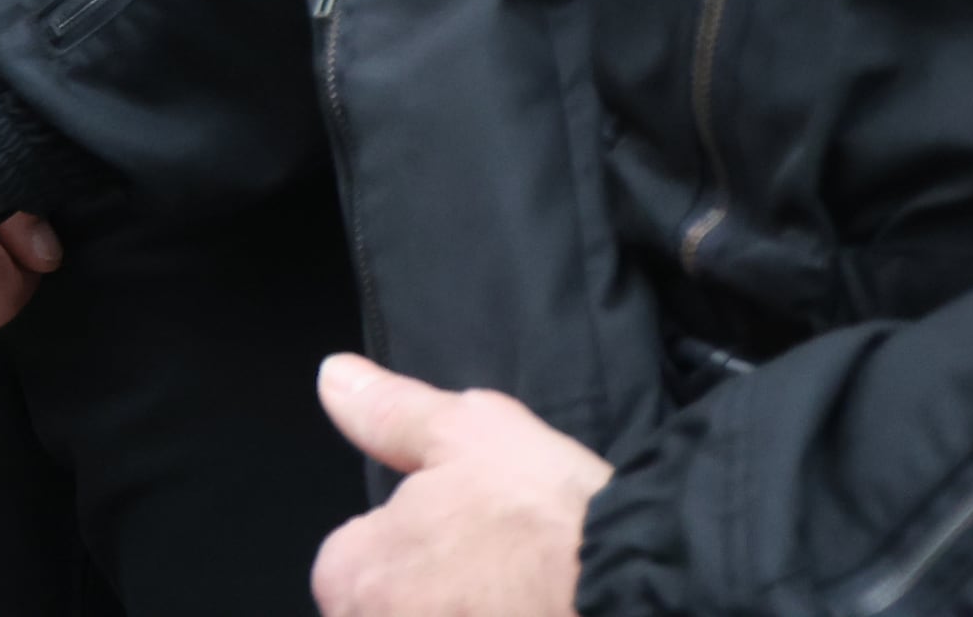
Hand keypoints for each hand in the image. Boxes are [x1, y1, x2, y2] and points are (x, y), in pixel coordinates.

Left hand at [311, 357, 607, 616]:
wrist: (638, 595)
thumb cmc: (549, 519)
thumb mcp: (469, 432)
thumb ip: (389, 413)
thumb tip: (334, 378)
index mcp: (352, 576)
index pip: (356, 567)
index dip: (417, 550)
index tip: (469, 547)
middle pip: (391, 616)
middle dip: (439, 603)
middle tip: (505, 585)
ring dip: (472, 615)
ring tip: (530, 606)